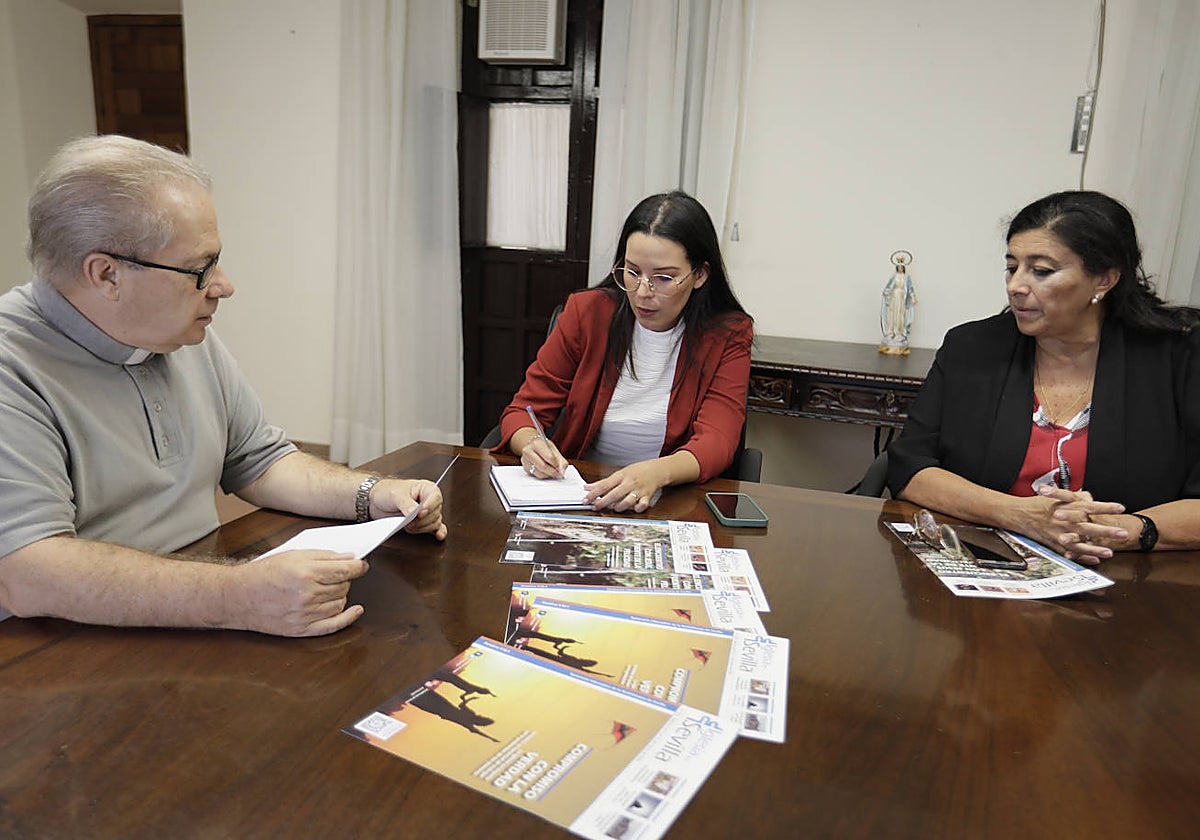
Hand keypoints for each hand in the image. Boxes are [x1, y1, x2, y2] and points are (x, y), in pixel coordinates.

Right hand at [239, 550, 368, 635]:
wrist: (238, 596)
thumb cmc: (263, 573)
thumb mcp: (293, 555)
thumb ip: (324, 556)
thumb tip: (350, 558)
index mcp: (305, 573)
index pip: (344, 571)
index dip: (358, 567)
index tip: (362, 565)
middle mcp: (306, 595)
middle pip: (343, 586)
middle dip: (343, 579)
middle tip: (334, 574)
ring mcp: (304, 614)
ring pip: (340, 603)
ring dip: (340, 595)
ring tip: (327, 588)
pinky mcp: (301, 629)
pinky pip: (332, 626)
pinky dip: (348, 618)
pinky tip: (356, 610)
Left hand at [370, 478, 447, 539]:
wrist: (376, 501)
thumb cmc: (387, 491)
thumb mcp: (395, 494)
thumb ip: (406, 503)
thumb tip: (414, 513)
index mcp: (426, 488)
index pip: (436, 497)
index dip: (429, 506)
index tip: (419, 513)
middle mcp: (429, 500)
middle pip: (435, 513)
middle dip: (422, 520)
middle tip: (408, 521)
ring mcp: (428, 512)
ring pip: (434, 523)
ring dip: (422, 528)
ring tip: (408, 526)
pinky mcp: (424, 522)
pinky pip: (437, 528)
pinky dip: (439, 532)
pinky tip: (438, 536)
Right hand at [520, 435, 568, 478]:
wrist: (532, 446)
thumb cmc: (544, 447)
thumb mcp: (553, 449)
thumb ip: (560, 460)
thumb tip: (562, 471)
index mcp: (536, 443)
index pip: (549, 457)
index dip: (556, 463)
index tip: (560, 466)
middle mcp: (528, 451)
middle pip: (543, 466)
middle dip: (553, 471)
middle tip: (559, 473)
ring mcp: (525, 460)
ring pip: (540, 473)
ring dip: (549, 474)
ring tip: (553, 471)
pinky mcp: (525, 468)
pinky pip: (537, 476)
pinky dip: (544, 475)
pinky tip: (546, 471)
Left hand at [584, 461, 668, 512]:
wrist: (657, 470)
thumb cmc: (637, 471)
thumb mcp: (619, 473)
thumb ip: (603, 482)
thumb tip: (587, 487)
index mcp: (621, 476)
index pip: (604, 485)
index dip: (593, 493)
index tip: (586, 500)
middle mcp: (630, 483)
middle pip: (614, 494)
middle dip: (603, 502)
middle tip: (595, 507)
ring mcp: (639, 490)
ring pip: (628, 501)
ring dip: (619, 507)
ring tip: (614, 508)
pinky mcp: (647, 497)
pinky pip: (642, 505)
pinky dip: (637, 509)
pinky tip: (632, 508)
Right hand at [1022, 486, 1126, 564]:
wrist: (1017, 514)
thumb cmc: (1036, 504)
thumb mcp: (1057, 496)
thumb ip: (1075, 497)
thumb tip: (1090, 498)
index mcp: (1066, 507)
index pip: (1090, 506)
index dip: (1106, 507)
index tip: (1120, 508)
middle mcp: (1064, 521)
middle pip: (1088, 527)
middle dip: (1106, 531)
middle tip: (1122, 533)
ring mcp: (1058, 533)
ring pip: (1080, 544)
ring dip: (1095, 549)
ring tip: (1109, 553)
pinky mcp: (1053, 543)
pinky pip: (1069, 552)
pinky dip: (1081, 558)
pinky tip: (1093, 560)